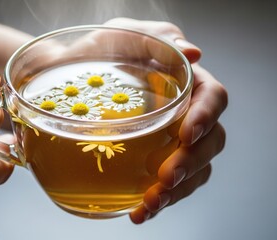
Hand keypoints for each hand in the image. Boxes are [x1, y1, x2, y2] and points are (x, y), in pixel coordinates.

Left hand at [101, 18, 227, 223]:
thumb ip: (158, 40)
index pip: (213, 98)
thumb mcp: (123, 34)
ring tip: (150, 204)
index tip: (186, 135)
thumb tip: (195, 53)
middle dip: (190, 164)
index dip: (207, 118)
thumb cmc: (96, 52)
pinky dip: (156, 202)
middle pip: (209, 142)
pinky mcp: (152, 162)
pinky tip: (138, 212)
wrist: (63, 78)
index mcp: (186, 81)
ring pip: (192, 171)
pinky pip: (167, 185)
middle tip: (165, 179)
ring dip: (175, 192)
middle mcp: (185, 114)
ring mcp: (169, 141)